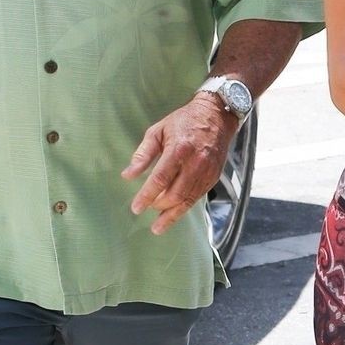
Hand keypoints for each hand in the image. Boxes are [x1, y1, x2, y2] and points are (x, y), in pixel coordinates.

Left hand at [122, 93, 236, 234]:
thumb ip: (142, 154)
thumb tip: (128, 175)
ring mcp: (206, 172)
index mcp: (179, 150)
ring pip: (187, 201)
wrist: (216, 117)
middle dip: (158, 206)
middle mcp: (195, 164)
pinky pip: (197, 198)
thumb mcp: (158, 131)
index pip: (160, 180)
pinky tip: (174, 213)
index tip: (136, 208)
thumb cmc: (183, 122)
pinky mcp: (213, 178)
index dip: (146, 196)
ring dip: (171, 215)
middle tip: (146, 209)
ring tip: (158, 226)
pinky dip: (184, 208)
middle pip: (174, 195)